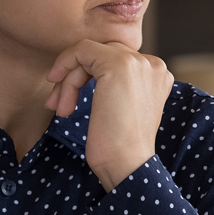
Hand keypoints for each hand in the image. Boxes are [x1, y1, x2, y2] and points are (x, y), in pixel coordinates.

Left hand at [45, 40, 172, 191]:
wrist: (126, 164)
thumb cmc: (118, 145)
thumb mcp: (120, 108)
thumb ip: (113, 85)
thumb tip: (79, 69)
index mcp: (157, 74)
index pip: (113, 61)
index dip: (86, 77)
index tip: (66, 101)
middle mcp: (152, 64)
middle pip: (101, 56)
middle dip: (74, 78)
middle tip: (58, 106)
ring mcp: (138, 62)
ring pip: (89, 55)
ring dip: (68, 81)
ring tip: (61, 110)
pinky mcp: (118, 65)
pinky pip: (82, 50)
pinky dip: (64, 65)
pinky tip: (56, 89)